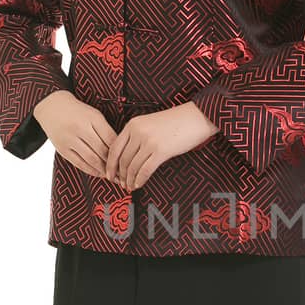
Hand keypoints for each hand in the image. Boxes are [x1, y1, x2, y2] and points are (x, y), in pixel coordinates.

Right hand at [33, 90, 116, 177]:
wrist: (53, 108)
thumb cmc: (78, 112)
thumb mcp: (95, 115)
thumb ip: (106, 131)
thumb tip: (120, 151)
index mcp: (93, 118)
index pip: (111, 139)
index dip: (120, 152)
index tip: (128, 161)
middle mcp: (80, 129)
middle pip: (102, 151)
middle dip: (114, 164)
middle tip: (123, 173)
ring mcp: (70, 139)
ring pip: (91, 159)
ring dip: (103, 170)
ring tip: (112, 175)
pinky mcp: (62, 149)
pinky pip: (79, 163)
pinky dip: (91, 170)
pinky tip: (99, 173)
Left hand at [104, 102, 218, 190]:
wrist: (195, 117)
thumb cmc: (175, 122)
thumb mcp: (150, 124)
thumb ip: (137, 137)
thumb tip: (128, 158)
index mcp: (132, 124)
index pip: (114, 148)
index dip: (110, 164)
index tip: (109, 174)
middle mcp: (138, 132)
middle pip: (122, 159)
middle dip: (120, 175)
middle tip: (121, 184)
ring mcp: (149, 142)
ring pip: (132, 166)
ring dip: (130, 180)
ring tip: (130, 186)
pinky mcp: (161, 151)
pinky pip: (145, 170)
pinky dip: (140, 180)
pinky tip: (139, 184)